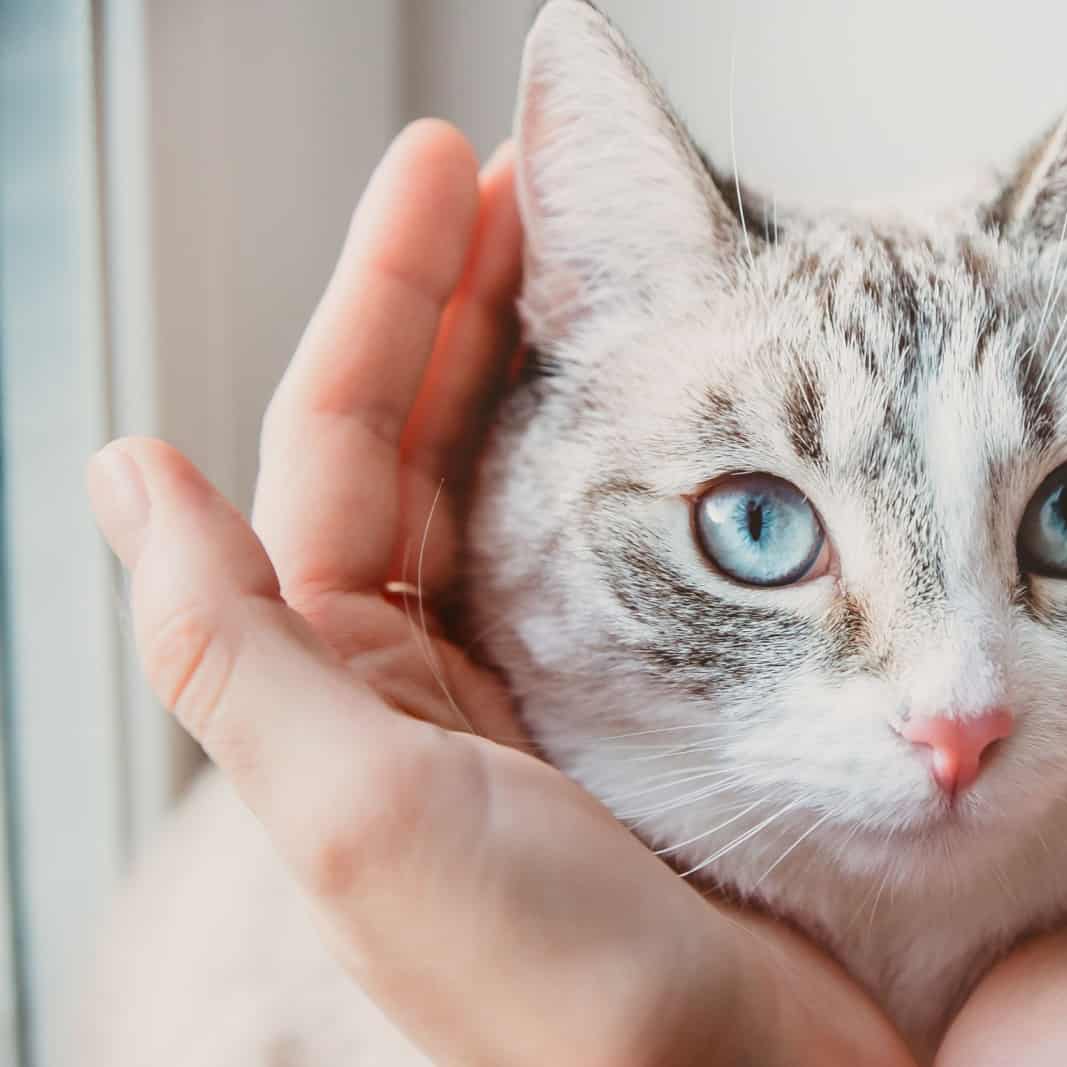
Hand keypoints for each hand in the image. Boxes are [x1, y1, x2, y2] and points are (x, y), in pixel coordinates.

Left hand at [88, 120, 911, 1066]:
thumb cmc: (558, 994)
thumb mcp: (364, 821)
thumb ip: (233, 656)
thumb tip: (125, 477)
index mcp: (336, 687)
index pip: (338, 446)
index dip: (386, 298)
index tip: (450, 168)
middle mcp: (416, 674)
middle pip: (425, 437)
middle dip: (462, 298)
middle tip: (532, 173)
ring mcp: (527, 679)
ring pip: (515, 477)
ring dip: (540, 357)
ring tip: (589, 249)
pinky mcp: (631, 698)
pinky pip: (609, 541)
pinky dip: (625, 451)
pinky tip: (655, 387)